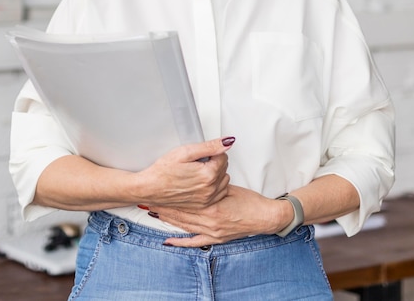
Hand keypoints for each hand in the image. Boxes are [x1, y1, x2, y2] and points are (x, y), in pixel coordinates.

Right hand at [135, 137, 233, 209]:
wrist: (150, 188)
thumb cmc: (163, 171)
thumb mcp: (185, 152)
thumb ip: (209, 146)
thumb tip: (227, 142)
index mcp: (208, 175)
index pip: (223, 156)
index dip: (212, 152)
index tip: (201, 154)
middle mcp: (210, 190)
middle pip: (224, 169)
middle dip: (214, 162)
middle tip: (197, 162)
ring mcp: (207, 200)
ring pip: (223, 182)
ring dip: (216, 175)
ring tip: (198, 171)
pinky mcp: (203, 206)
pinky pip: (218, 194)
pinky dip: (213, 187)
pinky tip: (200, 183)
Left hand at [155, 185, 278, 246]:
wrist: (264, 216)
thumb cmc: (249, 200)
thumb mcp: (229, 184)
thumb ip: (213, 181)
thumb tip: (200, 172)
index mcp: (212, 205)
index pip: (184, 198)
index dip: (170, 193)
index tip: (158, 188)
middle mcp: (209, 220)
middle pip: (181, 212)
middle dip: (164, 205)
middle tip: (149, 200)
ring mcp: (211, 231)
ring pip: (184, 225)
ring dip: (168, 219)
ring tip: (154, 212)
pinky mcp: (215, 238)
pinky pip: (194, 241)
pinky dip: (180, 241)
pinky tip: (168, 240)